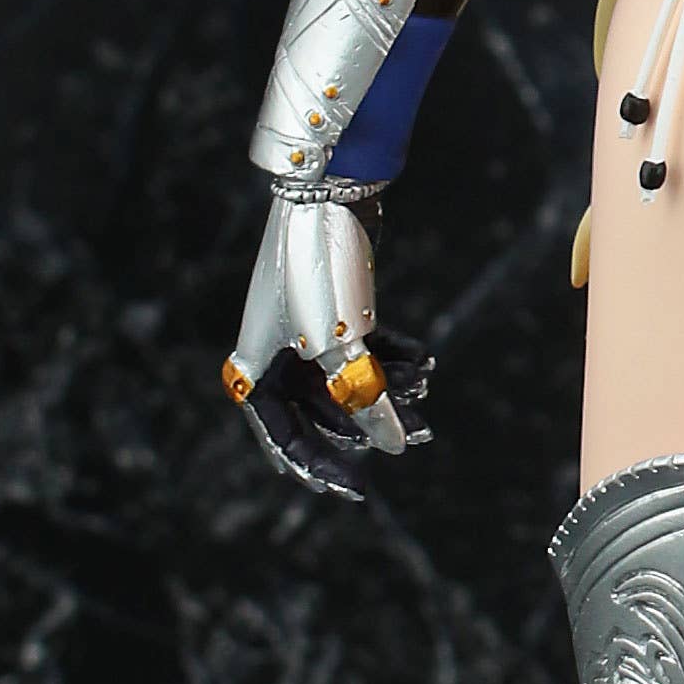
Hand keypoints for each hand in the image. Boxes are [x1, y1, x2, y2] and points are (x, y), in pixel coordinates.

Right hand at [224, 182, 436, 500]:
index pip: (284, 436)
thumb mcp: (342, 350)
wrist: (328, 194)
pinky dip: (393, 359)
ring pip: (348, 379)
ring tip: (426, 398)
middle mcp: (277, 353)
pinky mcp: (336, 305)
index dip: (318, 466)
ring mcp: (306, 329)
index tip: (353, 490)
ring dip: (389, 391)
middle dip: (368, 425)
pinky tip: (425, 365)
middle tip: (413, 438)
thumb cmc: (320, 275)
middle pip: (321, 411)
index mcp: (257, 370)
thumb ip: (367, 404)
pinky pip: (363, 349)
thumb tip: (394, 446)